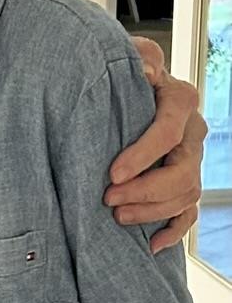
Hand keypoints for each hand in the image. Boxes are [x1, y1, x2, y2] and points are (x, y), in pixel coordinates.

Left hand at [107, 42, 204, 250]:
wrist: (122, 93)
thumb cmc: (122, 76)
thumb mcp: (128, 57)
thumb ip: (140, 58)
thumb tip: (147, 71)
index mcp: (181, 101)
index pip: (169, 132)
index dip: (143, 156)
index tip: (113, 174)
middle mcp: (192, 134)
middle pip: (183, 172)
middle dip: (146, 190)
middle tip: (109, 199)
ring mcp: (190, 161)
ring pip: (186, 196)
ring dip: (152, 211)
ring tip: (117, 215)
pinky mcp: (182, 184)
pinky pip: (188, 214)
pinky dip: (172, 232)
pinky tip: (150, 245)